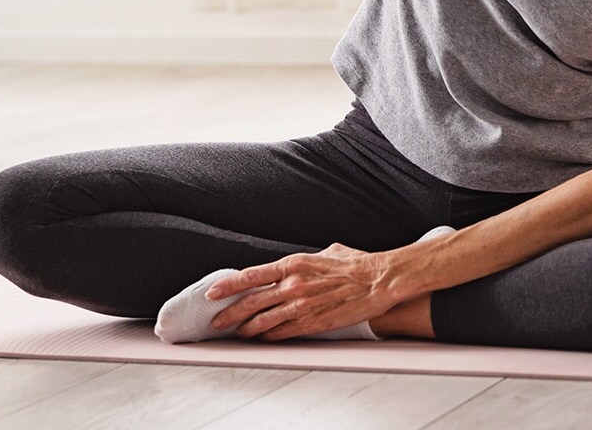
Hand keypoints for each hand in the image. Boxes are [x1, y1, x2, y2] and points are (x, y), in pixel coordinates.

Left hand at [206, 243, 406, 341]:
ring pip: (264, 320)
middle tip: (216, 321)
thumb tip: (296, 265)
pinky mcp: (314, 322)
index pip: (250, 276)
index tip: (212, 293)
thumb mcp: (324, 253)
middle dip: (229, 313)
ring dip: (247, 329)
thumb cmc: (355, 265)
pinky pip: (284, 332)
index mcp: (292, 264)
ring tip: (237, 333)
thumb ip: (304, 261)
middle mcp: (292, 284)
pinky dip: (270, 336)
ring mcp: (302, 305)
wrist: (379, 280)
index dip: (228, 286)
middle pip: (251, 302)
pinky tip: (262, 338)